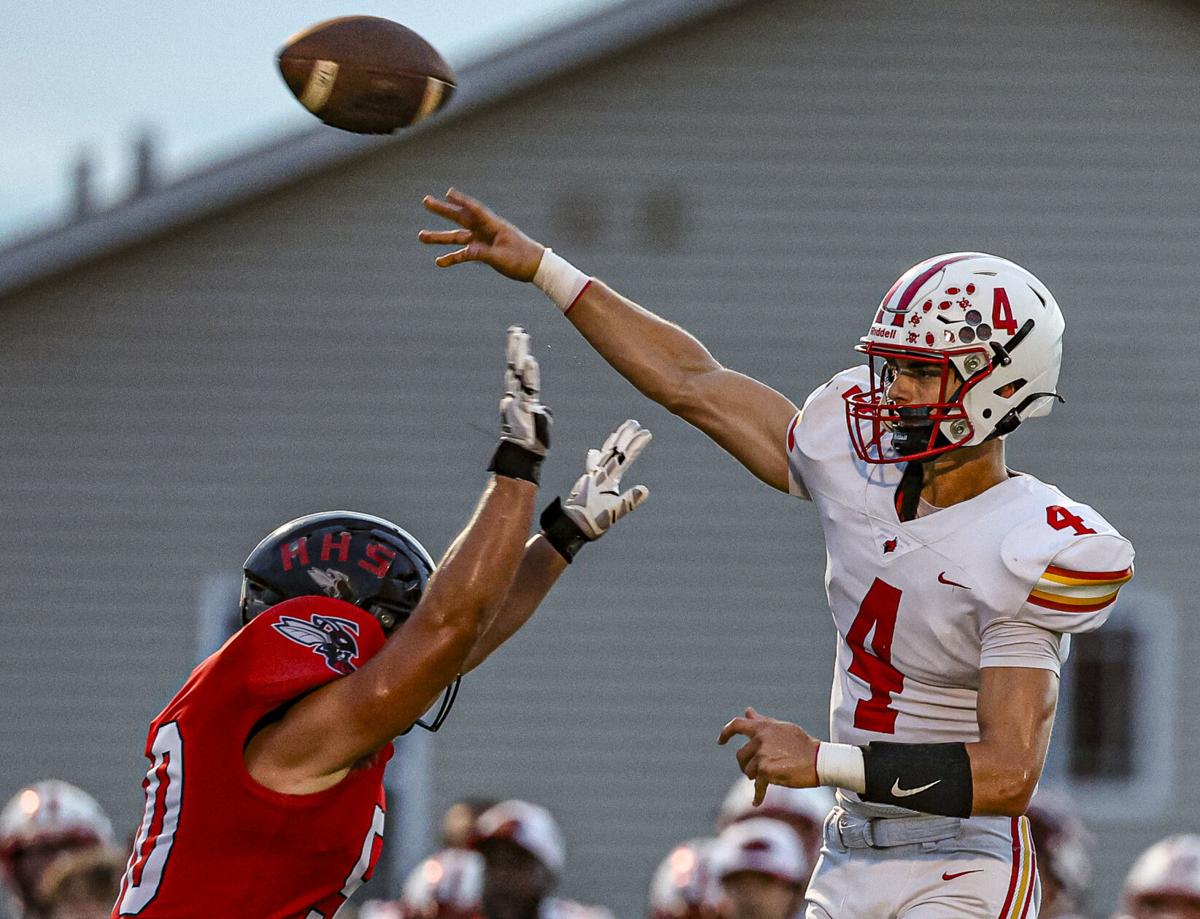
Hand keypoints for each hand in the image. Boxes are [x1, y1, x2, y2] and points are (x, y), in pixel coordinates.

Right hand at [420, 188, 545, 280]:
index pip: (475, 209)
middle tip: (425, 201)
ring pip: (458, 237)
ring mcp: (483, 240)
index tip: (448, 192)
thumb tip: (465, 252)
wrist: (536, 268)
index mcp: (494, 225)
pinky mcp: (483, 252)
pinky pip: (464, 253)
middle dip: (443, 210)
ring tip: (421, 236)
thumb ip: (482, 254)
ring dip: (440, 237)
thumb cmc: (523, 259)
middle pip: (460, 218)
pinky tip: (439, 262)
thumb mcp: (502, 258)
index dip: (461, 200)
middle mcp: (485, 230)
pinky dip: (453, 257)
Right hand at [500, 326, 550, 454]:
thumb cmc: (532, 442)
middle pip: (516, 367)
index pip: (522, 372)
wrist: (524, 456)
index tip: (521, 338)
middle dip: (516, 348)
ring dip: (519, 354)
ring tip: (520, 336)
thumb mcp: (539, 424)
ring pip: (518, 372)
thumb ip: (540, 414)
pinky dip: (529, 374)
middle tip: (516, 330)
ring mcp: (518, 399)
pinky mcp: (522, 407)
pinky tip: (531, 360)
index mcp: (522, 398)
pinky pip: (526, 388)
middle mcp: (517, 395)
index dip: (521, 356)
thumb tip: (542, 411)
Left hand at [563, 419, 651, 538]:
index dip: (636, 445)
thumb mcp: (615, 511)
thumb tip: (645, 489)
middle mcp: (598, 473)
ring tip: (619, 431)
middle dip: (625, 436)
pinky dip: (596, 455)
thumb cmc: (594, 521)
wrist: (571, 527)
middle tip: (635, 423)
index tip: (646, 433)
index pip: (624, 457)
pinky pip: (593, 463)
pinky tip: (595, 451)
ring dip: (612, 441)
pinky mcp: (586, 482)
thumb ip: (630, 500)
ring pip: (603, 453)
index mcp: (606, 479)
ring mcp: (591, 476)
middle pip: (613, 450)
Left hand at [718, 707, 820, 804]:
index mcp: (763, 727)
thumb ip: (762, 721)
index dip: (726, 732)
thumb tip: (748, 711)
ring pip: (747, 771)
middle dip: (746, 764)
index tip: (721, 741)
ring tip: (766, 778)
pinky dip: (757, 795)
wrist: (818, 760)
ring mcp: (762, 755)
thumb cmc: (802, 744)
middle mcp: (760, 739)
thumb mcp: (782, 728)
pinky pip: (757, 786)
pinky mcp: (766, 771)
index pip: (737, 725)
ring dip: (755, 777)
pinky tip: (756, 802)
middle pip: (741, 755)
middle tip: (756, 771)